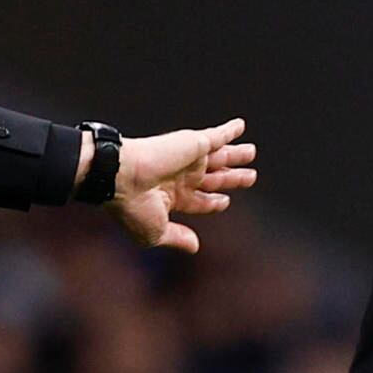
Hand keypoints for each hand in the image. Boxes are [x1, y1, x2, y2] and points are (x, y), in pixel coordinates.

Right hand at [103, 118, 256, 252]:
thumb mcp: (156, 232)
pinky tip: (241, 126)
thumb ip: (177, 237)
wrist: (121, 176)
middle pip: (214, 178)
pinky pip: (216, 136)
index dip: (213, 201)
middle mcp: (180, 176)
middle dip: (231, 178)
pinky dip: (229, 131)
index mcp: (171, 197)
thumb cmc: (133, 207)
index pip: (199, 199)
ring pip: (219, 157)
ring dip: (236, 155)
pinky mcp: (192, 143)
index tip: (225, 200)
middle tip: (250, 177)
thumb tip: (195, 247)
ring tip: (251, 152)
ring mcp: (187, 158)